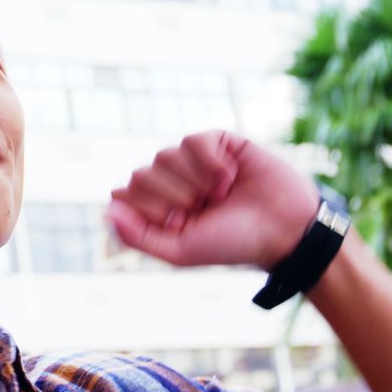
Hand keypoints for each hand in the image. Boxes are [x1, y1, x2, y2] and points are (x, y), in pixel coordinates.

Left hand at [106, 130, 318, 269]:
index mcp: (158, 209)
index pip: (124, 195)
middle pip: (141, 175)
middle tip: (203, 209)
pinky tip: (229, 175)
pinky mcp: (217, 143)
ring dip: (195, 181)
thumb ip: (138, 236)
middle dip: (173, 196)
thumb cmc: (233, 244)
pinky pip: (192, 141)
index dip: (148, 209)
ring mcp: (192, 162)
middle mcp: (171, 183)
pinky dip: (209, 161)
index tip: (178, 223)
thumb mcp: (180, 250)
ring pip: (164, 156)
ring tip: (222, 194)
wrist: (285, 229)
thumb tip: (106, 212)